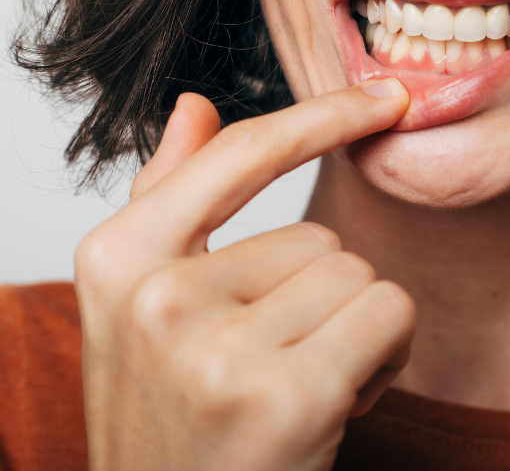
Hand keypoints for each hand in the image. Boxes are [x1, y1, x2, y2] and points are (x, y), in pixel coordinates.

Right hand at [75, 79, 414, 470]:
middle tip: (281, 361)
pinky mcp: (287, 395)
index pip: (239, 155)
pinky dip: (386, 355)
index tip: (383, 97)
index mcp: (116, 259)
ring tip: (303, 383)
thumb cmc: (174, 416)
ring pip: (359, 275)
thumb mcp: (142, 307)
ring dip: (354, 328)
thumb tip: (193, 106)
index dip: (322, 117)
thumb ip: (167, 198)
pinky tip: (339, 403)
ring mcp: (218, 349)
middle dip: (323, 297)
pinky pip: (389, 313)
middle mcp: (157, 297)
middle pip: (320, 234)